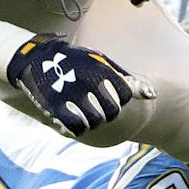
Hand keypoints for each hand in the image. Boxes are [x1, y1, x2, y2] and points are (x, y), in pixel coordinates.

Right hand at [6, 34, 154, 136]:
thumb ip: (127, 80)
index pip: (126, 95)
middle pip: (112, 112)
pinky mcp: (56, 107)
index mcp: (100, 69)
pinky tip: (71, 119)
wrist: (36, 59)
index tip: (108, 94)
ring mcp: (71, 95)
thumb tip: (153, 96)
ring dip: (91, 120)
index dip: (119, 99)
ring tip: (81, 110)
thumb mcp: (101, 64)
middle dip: (107, 112)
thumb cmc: (75, 62)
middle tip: (94, 105)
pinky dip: (77, 128)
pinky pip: (76, 129)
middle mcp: (88, 82)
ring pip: (96, 122)